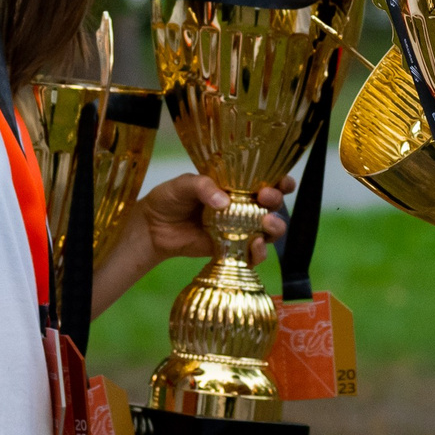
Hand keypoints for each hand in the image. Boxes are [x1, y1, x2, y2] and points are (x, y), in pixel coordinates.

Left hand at [134, 172, 293, 262]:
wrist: (153, 228)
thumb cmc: (169, 199)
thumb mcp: (183, 184)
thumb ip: (202, 186)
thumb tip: (223, 202)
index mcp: (234, 186)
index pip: (264, 181)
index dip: (280, 181)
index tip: (282, 181)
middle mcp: (242, 206)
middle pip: (272, 205)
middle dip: (276, 201)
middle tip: (265, 198)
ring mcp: (239, 229)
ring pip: (268, 230)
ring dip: (275, 227)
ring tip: (266, 224)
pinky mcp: (232, 249)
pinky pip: (252, 254)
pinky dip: (259, 252)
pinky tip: (255, 245)